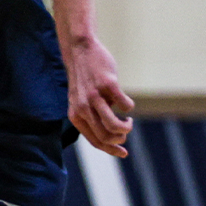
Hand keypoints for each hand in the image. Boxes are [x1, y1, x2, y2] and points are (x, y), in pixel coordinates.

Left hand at [64, 38, 133, 157]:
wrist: (80, 52)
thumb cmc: (84, 80)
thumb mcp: (80, 102)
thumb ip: (90, 117)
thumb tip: (112, 135)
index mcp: (76, 116)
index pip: (95, 141)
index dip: (111, 150)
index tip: (124, 153)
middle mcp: (83, 109)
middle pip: (105, 136)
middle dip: (120, 138)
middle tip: (125, 130)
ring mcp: (95, 97)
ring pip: (113, 125)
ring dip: (126, 127)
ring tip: (128, 121)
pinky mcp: (108, 85)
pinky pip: (125, 105)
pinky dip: (129, 107)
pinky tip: (126, 103)